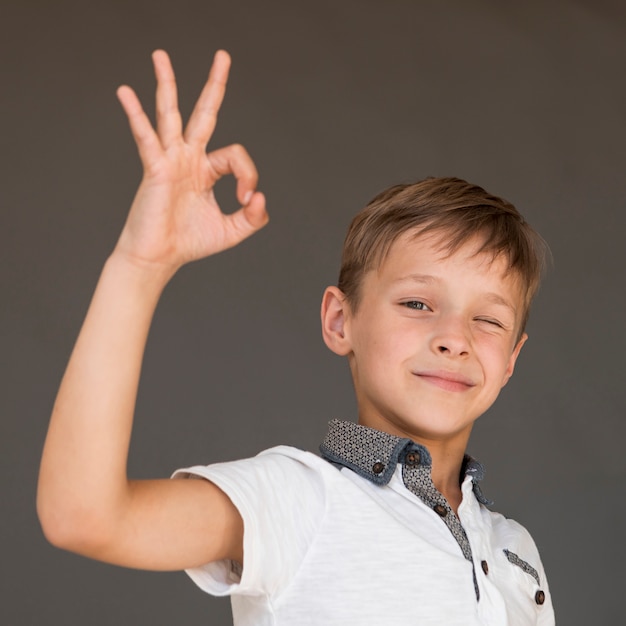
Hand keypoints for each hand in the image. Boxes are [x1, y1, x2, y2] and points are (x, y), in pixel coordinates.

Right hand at [114, 50, 266, 272]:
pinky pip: (146, 138)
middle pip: (203, 113)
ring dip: (166, 84)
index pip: (235, 155)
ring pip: (169, 114)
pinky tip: (125, 92)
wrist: (159, 258)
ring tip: (160, 55)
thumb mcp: (233, 231)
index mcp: (206, 170)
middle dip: (215, 85)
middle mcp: (188, 159)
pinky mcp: (155, 169)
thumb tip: (261, 196)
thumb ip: (253, 217)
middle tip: (223, 55)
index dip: (248, 175)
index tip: (246, 200)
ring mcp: (170, 160)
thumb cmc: (190, 242)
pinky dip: (136, 115)